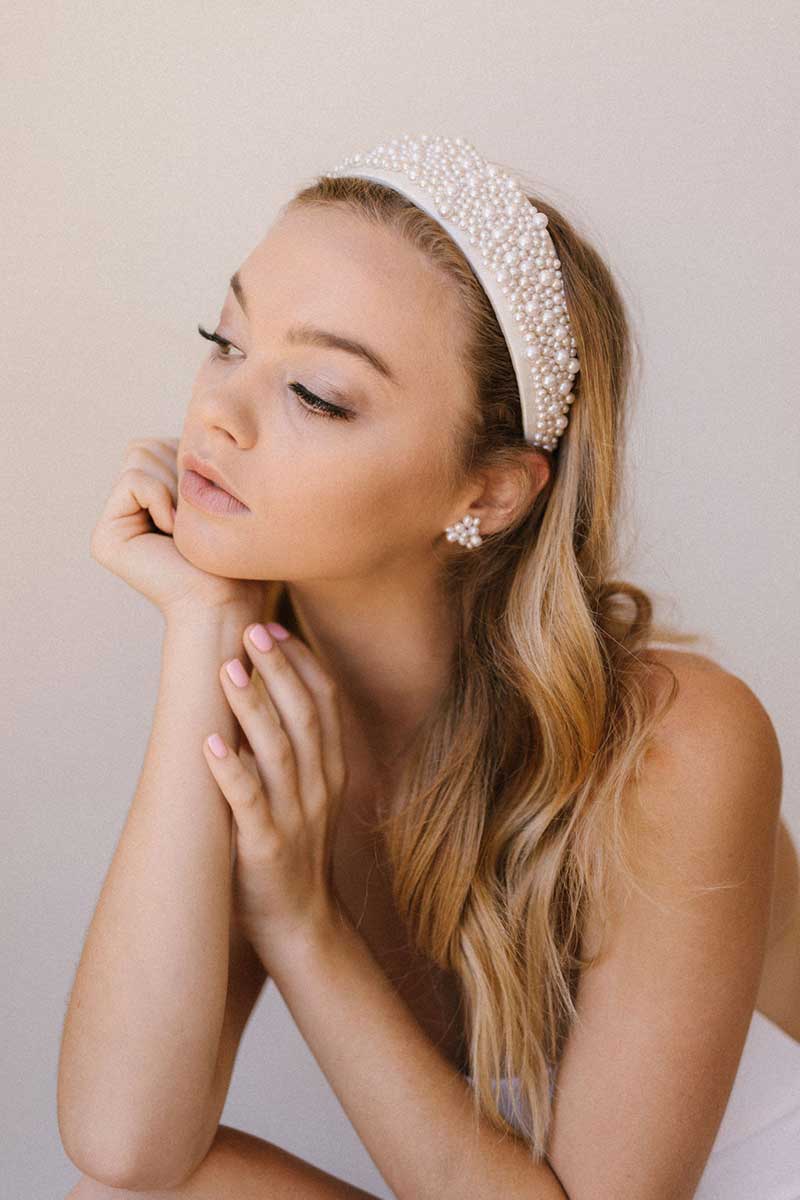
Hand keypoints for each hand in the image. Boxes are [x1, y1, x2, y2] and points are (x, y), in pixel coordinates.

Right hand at [90, 437, 268, 619]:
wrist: (229, 601)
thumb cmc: (241, 557)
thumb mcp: (225, 495)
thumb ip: (199, 460)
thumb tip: (200, 417)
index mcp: (155, 502)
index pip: (162, 444)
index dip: (191, 459)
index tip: (210, 501)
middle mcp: (130, 511)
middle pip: (147, 445)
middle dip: (180, 469)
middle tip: (196, 515)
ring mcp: (116, 524)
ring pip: (140, 454)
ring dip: (174, 485)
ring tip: (186, 525)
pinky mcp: (106, 537)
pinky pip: (134, 479)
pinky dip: (162, 498)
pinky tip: (174, 534)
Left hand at [201, 620, 349, 964]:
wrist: (301, 924)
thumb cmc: (292, 848)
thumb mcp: (307, 792)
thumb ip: (294, 746)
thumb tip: (261, 690)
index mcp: (331, 769)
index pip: (326, 704)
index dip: (303, 664)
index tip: (276, 629)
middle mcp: (319, 787)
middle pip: (305, 716)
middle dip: (279, 670)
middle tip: (252, 630)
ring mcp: (295, 816)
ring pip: (279, 751)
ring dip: (253, 707)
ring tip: (228, 669)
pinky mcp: (266, 846)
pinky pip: (249, 802)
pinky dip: (231, 771)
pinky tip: (210, 743)